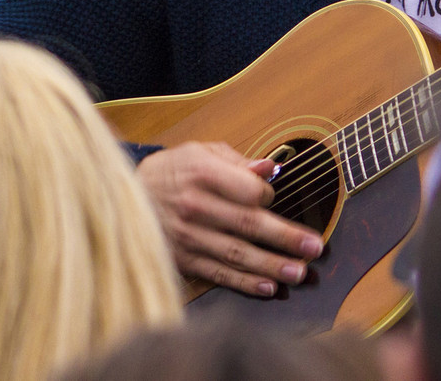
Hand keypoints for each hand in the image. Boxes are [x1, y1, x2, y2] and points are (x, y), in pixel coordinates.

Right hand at [136, 140, 324, 296]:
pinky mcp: (183, 259)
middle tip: (314, 247)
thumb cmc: (171, 171)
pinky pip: (219, 273)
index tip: (272, 197)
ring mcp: (188, 236)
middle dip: (285, 238)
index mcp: (201, 173)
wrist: (125, 197)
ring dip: (271, 265)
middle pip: (248, 225)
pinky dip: (245, 283)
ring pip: (237, 254)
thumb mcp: (198, 153)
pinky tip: (269, 287)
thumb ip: (236, 162)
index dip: (267, 195)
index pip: (248, 190)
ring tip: (299, 273)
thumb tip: (271, 169)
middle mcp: (195, 206)